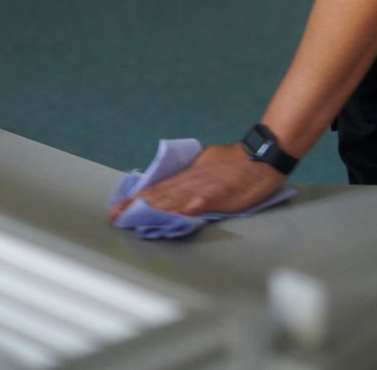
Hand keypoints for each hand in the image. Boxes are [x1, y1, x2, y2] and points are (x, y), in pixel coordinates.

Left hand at [109, 143, 284, 221]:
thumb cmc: (238, 161)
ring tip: (131, 218)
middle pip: (159, 195)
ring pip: (171, 201)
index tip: (120, 205)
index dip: (138, 197)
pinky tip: (167, 219)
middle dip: (136, 206)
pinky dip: (179, 212)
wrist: (262, 157)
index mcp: (189, 175)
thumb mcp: (208, 163)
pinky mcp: (216, 197)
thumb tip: (177, 184)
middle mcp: (191, 181)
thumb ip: (192, 175)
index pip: (159, 187)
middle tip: (115, 215)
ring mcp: (202, 188)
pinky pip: (194, 206)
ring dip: (149, 211)